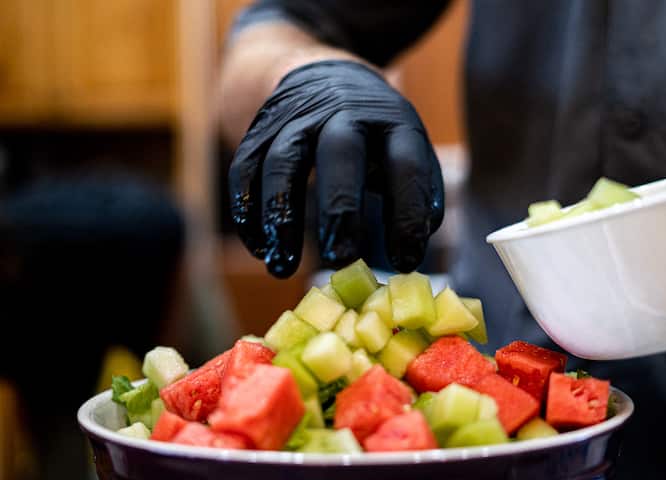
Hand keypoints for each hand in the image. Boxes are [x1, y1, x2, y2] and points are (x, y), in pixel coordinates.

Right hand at [229, 60, 443, 277]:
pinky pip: (245, 169)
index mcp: (392, 120)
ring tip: (282, 267)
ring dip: (280, 216)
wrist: (322, 77)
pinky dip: (248, 211)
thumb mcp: (407, 150)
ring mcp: (296, 118)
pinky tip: (262, 249)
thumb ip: (419, 195)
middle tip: (340, 259)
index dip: (407, 213)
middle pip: (339, 152)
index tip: (406, 260)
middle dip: (339, 207)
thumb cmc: (375, 135)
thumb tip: (409, 254)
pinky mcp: (259, 130)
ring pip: (281, 162)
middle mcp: (343, 113)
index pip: (406, 163)